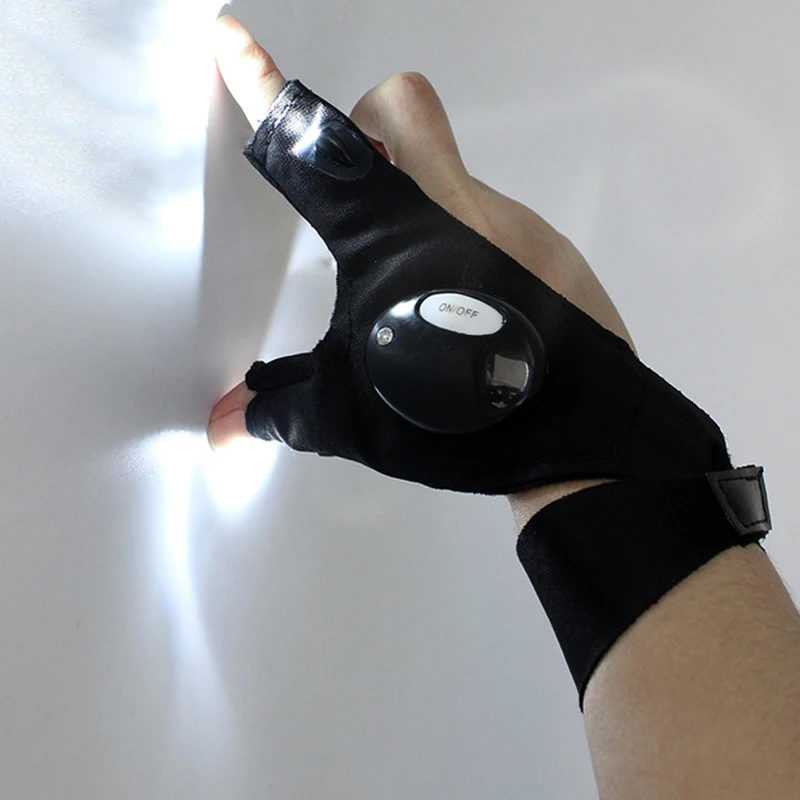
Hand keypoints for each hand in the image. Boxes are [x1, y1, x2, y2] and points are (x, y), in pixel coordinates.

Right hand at [207, 15, 637, 525]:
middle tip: (361, 197)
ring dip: (421, 214)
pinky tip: (474, 312)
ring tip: (426, 297)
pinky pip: (492, 222)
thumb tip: (223, 425)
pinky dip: (467, 251)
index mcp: (393, 236)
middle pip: (400, 107)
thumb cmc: (464, 425)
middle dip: (366, 131)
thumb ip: (283, 410)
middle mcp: (456, 209)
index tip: (235, 42)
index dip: (263, 91)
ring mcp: (512, 222)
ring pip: (451, 174)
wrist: (580, 436)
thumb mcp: (356, 417)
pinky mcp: (549, 245)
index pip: (311, 151)